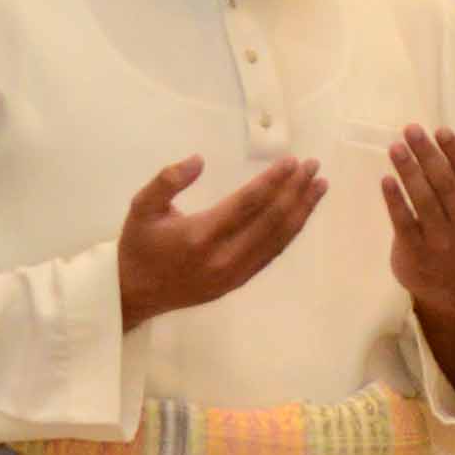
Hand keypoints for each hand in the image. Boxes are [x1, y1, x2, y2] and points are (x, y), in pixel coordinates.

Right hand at [116, 153, 325, 326]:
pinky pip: (271, 254)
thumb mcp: (141, 207)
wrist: (134, 294)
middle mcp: (224, 256)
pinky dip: (290, 232)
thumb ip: (167, 180)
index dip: (273, 181)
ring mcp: (235, 273)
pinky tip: (301, 213)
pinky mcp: (239, 281)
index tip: (292, 162)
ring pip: (277, 239)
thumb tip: (198, 160)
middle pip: (271, 220)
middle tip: (312, 166)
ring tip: (319, 186)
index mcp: (200, 235)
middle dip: (295, 190)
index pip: (248, 203)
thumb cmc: (139, 246)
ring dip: (301, 210)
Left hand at [382, 125, 454, 324]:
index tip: (440, 130)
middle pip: (446, 184)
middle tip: (410, 130)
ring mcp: (441, 239)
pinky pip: (403, 222)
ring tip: (395, 147)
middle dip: (428, 155)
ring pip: (424, 200)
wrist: (446, 283)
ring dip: (409, 171)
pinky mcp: (415, 250)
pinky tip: (386, 179)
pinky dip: (395, 200)